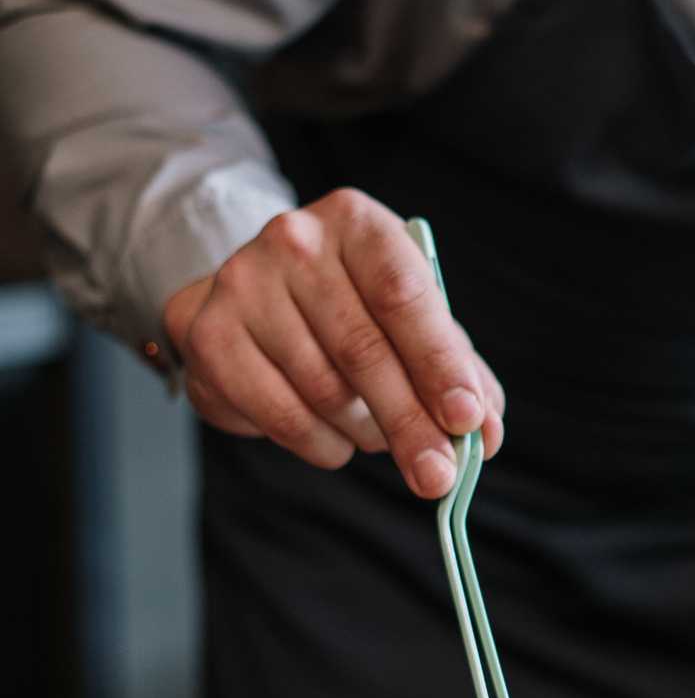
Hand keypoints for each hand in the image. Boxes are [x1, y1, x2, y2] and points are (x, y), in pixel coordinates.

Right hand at [162, 188, 504, 498]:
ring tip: (380, 438)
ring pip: (323, 388)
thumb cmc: (352, 307)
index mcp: (357, 222)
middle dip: (410, 422)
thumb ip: (455, 370)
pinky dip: (321, 443)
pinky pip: (280, 413)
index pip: (404, 294)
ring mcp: (243, 283)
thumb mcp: (411, 319)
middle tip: (438, 475)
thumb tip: (482, 436)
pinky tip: (337, 441)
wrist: (256, 295)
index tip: (466, 418)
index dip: (440, 362)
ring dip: (366, 432)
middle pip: (363, 348)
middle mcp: (295, 240)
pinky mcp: (208, 333)